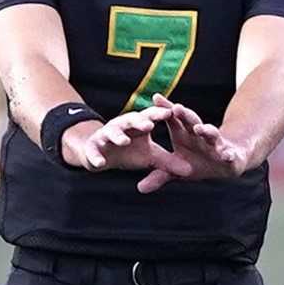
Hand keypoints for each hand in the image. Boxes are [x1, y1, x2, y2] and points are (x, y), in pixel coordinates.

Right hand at [62, 106, 193, 192]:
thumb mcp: (150, 157)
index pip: (150, 116)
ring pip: (112, 132)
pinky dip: (95, 157)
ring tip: (124, 141)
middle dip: (139, 121)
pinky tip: (100, 164)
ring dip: (118, 135)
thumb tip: (190, 170)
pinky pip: (93, 152)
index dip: (159, 114)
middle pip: (131, 120)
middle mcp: (121, 126)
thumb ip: (168, 162)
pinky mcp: (92, 147)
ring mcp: (105, 135)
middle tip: (149, 125)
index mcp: (137, 125)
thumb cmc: (129, 152)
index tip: (170, 113)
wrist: (100, 156)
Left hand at [138, 95, 249, 194]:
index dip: (165, 109)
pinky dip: (228, 154)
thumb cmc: (198, 162)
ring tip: (200, 129)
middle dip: (185, 115)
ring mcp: (215, 144)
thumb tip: (140, 188)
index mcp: (184, 134)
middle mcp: (199, 135)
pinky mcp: (229, 155)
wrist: (227, 164)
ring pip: (211, 134)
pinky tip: (227, 155)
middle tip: (176, 108)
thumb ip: (159, 176)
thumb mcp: (176, 171)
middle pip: (191, 122)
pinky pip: (229, 154)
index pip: (174, 119)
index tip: (155, 98)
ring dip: (206, 131)